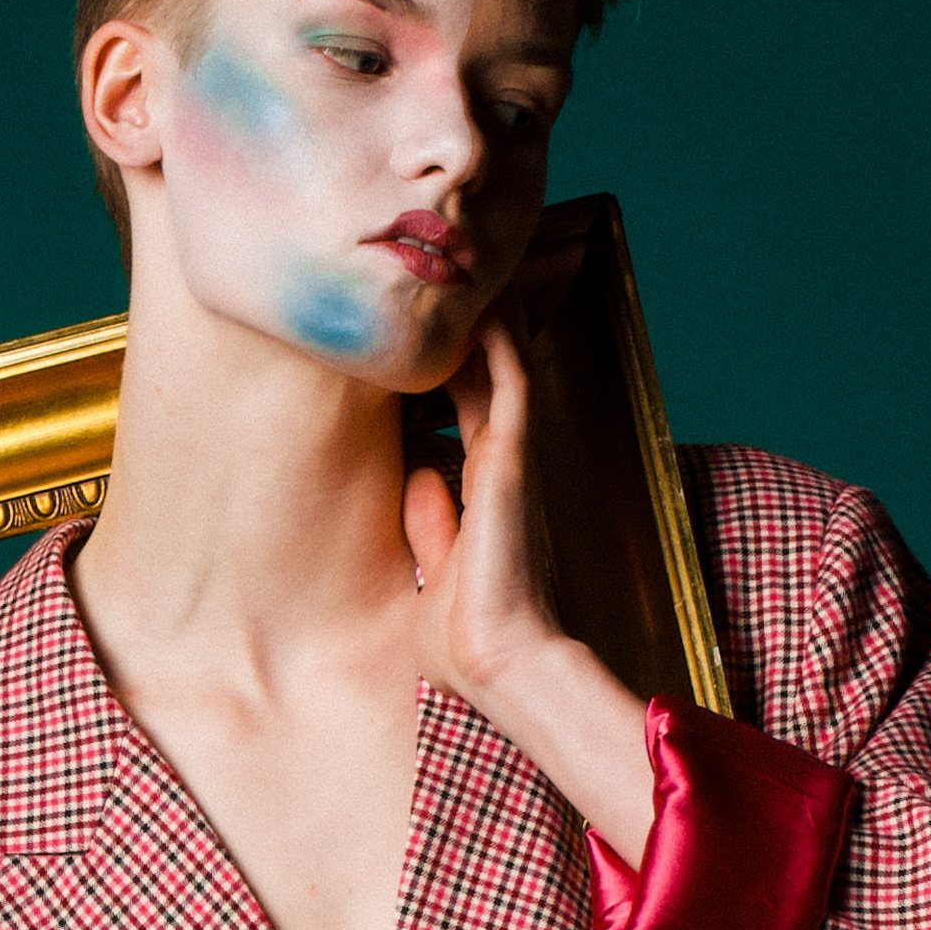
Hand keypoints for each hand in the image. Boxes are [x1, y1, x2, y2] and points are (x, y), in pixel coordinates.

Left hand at [402, 315, 562, 704]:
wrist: (496, 663)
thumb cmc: (462, 637)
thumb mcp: (431, 571)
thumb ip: (428, 525)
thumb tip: (418, 477)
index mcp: (479, 494)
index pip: (465, 412)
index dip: (448, 369)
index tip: (424, 331)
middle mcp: (499, 470)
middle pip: (485, 378)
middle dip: (470, 330)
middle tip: (452, 278)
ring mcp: (509, 463)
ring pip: (502, 369)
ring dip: (489, 320)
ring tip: (474, 267)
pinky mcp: (512, 462)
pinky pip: (510, 385)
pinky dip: (502, 342)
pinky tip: (489, 301)